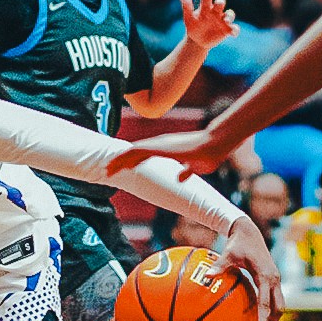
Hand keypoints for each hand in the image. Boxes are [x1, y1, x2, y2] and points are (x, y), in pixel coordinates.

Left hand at [107, 127, 226, 177]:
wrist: (215, 145)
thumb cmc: (208, 154)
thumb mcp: (194, 166)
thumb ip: (186, 170)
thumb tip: (180, 176)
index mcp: (166, 148)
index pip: (144, 154)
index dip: (131, 161)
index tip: (121, 169)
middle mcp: (160, 144)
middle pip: (135, 152)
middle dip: (120, 162)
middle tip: (107, 170)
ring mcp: (159, 144)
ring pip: (133, 152)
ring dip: (119, 161)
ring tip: (107, 169)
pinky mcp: (161, 147)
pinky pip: (139, 151)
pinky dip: (127, 157)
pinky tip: (118, 161)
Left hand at [180, 0, 236, 51]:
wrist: (198, 41)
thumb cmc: (193, 27)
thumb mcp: (189, 18)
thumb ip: (187, 7)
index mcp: (206, 7)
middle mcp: (216, 11)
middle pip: (220, 3)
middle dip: (221, 2)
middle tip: (219, 2)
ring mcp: (223, 20)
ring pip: (230, 14)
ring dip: (230, 16)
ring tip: (226, 20)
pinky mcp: (228, 29)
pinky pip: (234, 28)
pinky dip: (235, 30)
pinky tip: (233, 33)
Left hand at [208, 215, 282, 320]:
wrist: (248, 231)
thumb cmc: (237, 243)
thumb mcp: (228, 253)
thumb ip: (220, 266)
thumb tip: (206, 276)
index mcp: (266, 275)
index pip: (266, 302)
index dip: (264, 318)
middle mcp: (274, 278)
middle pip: (279, 306)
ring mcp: (275, 278)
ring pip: (280, 303)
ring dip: (273, 316)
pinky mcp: (273, 278)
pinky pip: (274, 297)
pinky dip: (270, 308)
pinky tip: (260, 315)